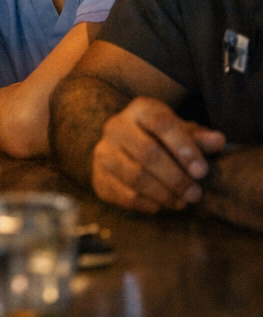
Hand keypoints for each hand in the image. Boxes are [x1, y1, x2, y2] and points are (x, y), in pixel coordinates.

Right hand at [91, 97, 225, 212]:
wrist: (126, 147)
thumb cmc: (163, 139)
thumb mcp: (182, 133)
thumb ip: (200, 139)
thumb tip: (217, 141)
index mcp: (140, 110)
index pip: (162, 124)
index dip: (184, 148)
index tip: (202, 171)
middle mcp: (115, 126)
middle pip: (147, 153)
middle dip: (175, 178)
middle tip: (195, 194)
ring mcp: (103, 151)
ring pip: (135, 176)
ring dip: (163, 194)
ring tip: (182, 203)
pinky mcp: (97, 175)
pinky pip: (123, 194)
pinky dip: (146, 204)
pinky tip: (161, 206)